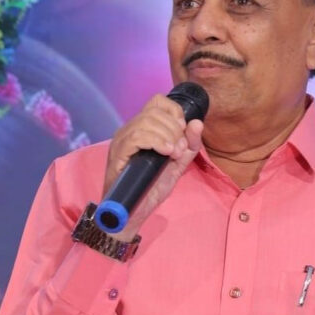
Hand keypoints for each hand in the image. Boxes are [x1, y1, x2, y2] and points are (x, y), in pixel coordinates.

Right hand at [103, 94, 203, 240]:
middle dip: (174, 128)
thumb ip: (188, 146)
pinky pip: (136, 136)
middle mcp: (129, 130)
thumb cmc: (151, 188)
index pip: (157, 102)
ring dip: (167, 136)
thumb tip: (197, 123)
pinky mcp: (118, 154)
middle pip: (154, 111)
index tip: (183, 132)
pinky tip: (165, 153)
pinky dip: (155, 141)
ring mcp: (121, 141)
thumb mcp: (177, 165)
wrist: (133, 213)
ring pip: (146, 121)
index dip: (175, 112)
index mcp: (142, 129)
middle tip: (178, 149)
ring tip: (172, 153)